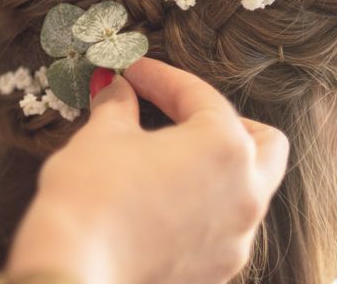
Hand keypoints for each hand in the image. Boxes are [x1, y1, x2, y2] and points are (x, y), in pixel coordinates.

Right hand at [6, 58, 288, 283]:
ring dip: (214, 164)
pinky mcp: (217, 270)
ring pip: (248, 187)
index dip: (161, 77)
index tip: (135, 72)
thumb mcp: (103, 135)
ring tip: (167, 155)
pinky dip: (204, 203)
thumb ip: (118, 104)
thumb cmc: (91, 195)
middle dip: (223, 120)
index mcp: (225, 147)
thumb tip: (116, 87)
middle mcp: (245, 193)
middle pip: (263, 142)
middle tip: (179, 112)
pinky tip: (163, 198)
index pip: (199, 96)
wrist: (74, 271)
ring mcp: (236, 238)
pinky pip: (225, 225)